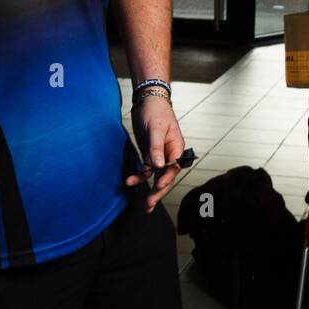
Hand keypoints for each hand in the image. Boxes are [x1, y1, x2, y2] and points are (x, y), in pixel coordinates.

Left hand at [124, 96, 186, 212]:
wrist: (147, 101)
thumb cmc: (156, 111)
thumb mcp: (155, 128)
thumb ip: (156, 148)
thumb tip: (158, 165)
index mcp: (177, 148)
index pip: (174, 167)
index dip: (166, 177)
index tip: (158, 184)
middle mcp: (170, 154)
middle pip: (166, 176)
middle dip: (159, 191)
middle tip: (150, 204)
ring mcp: (159, 155)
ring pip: (156, 177)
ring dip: (150, 190)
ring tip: (145, 206)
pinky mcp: (149, 154)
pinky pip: (146, 170)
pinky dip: (139, 177)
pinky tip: (131, 183)